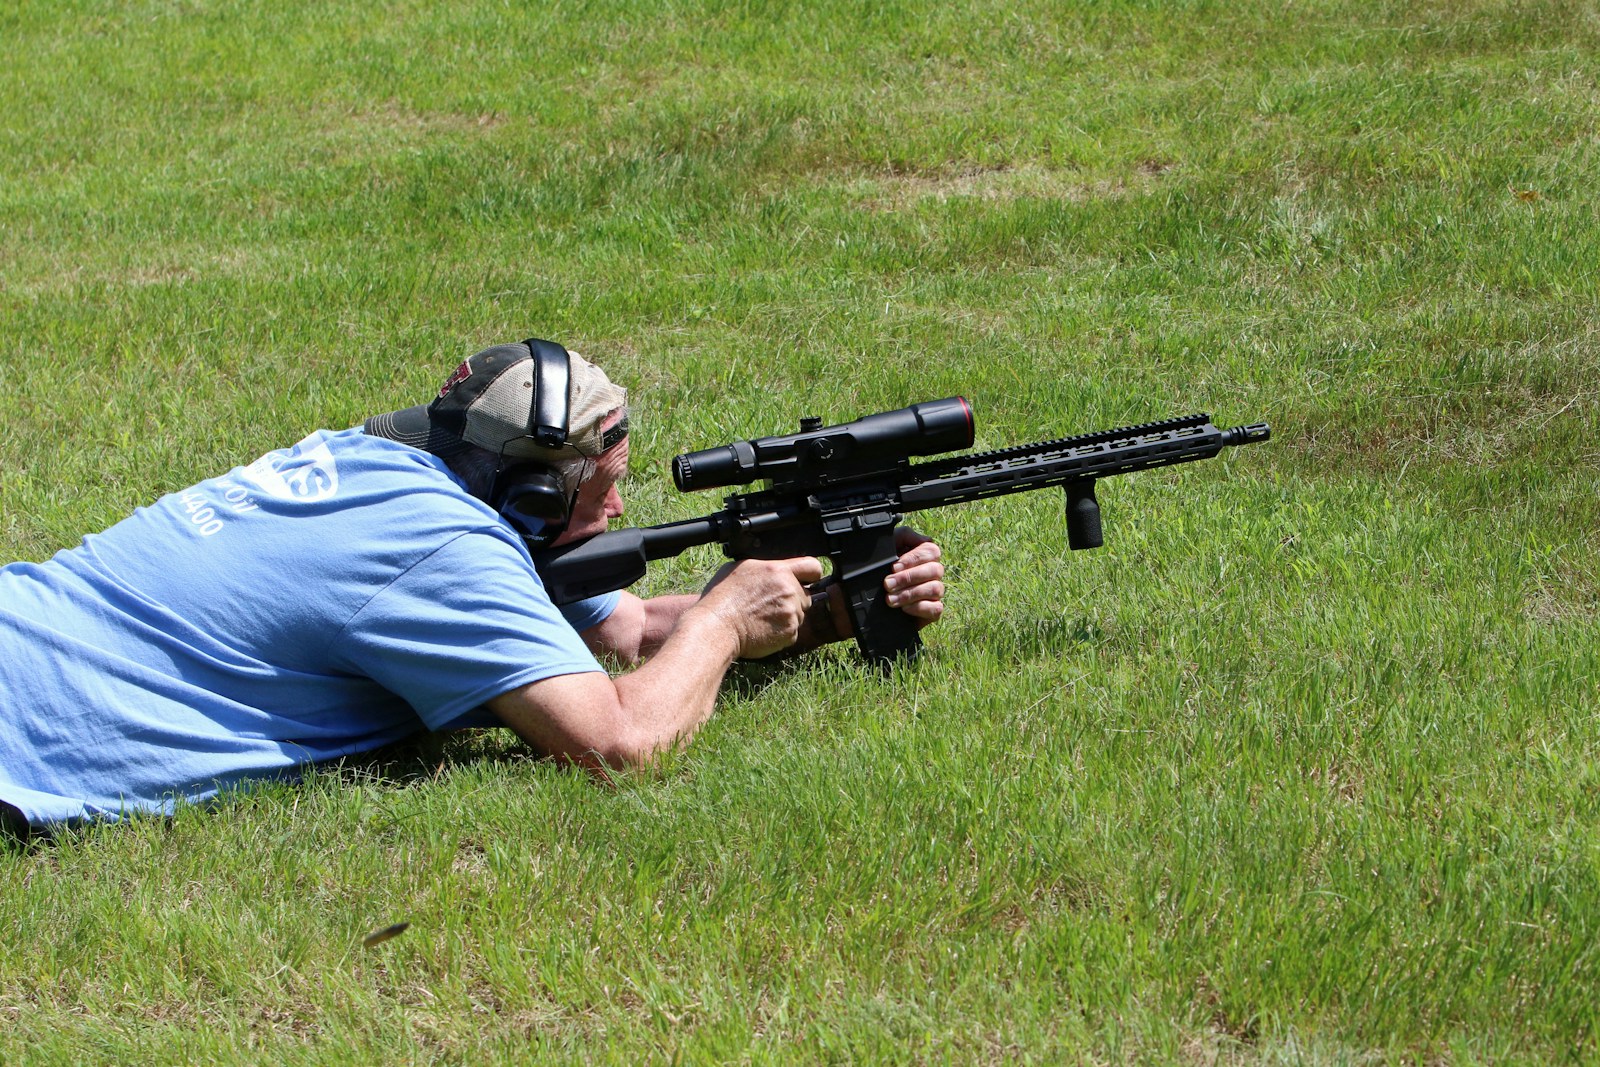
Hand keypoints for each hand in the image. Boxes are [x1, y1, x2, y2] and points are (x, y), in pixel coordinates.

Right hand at [698, 557, 823, 659]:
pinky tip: (763, 629)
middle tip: (771, 605)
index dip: (811, 574)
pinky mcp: (790, 633)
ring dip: (787, 617)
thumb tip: (772, 568)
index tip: (807, 580)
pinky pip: (792, 632)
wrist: (717, 627)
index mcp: (778, 570)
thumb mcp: (740, 568)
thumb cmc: (722, 597)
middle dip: (794, 600)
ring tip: (762, 618)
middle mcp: (789, 590)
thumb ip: (764, 567)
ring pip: (800, 615)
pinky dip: (781, 633)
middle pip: (806, 595)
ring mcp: (791, 612)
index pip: (813, 566)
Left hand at [883, 527, 944, 627]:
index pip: (931, 551)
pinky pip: (936, 608)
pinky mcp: (933, 610)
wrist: (868, 598)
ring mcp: (935, 592)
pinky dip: (919, 608)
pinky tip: (904, 608)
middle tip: (887, 584)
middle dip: (908, 578)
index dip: (913, 559)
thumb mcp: (888, 548)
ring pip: (936, 588)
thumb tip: (922, 538)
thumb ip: (904, 536)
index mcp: (924, 555)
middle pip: (935, 569)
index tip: (894, 567)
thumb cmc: (880, 570)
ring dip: (910, 594)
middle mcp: (932, 572)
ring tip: (890, 599)